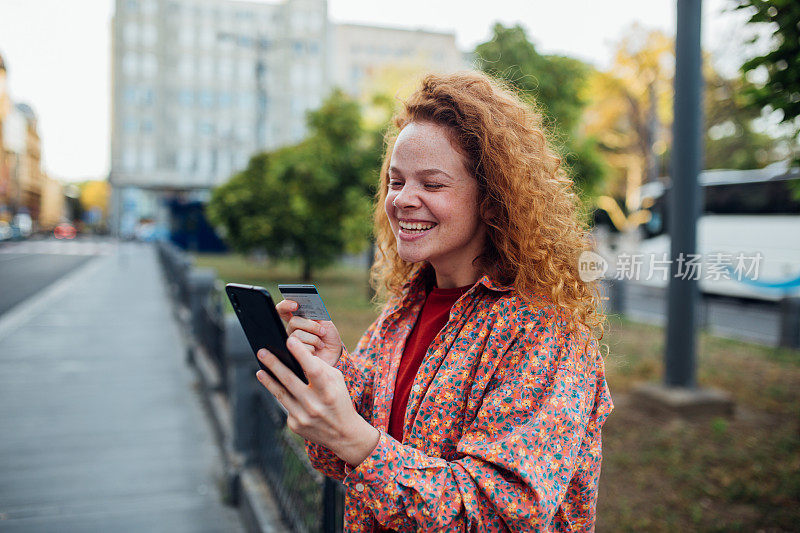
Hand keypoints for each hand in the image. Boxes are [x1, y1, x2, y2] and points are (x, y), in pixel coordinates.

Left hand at [255, 337, 379, 466]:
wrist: (343, 433)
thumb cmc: (339, 400)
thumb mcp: (337, 381)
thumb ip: (320, 367)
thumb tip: (298, 355)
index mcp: (328, 391)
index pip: (313, 369)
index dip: (301, 354)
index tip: (290, 340)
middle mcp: (314, 405)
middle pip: (290, 380)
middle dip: (274, 364)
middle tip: (262, 352)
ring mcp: (303, 417)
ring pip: (280, 394)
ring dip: (268, 381)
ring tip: (260, 370)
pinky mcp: (295, 425)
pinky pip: (286, 406)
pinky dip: (282, 396)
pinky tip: (277, 389)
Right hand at [276, 299, 343, 365]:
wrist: (334, 354)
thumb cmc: (329, 337)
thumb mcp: (326, 323)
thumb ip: (316, 315)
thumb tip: (307, 309)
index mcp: (298, 319)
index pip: (283, 310)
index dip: (285, 305)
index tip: (295, 305)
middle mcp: (292, 330)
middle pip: (293, 322)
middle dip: (311, 326)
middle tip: (323, 331)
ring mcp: (291, 342)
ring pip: (297, 335)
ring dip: (314, 339)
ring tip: (321, 344)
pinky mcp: (293, 354)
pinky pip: (299, 347)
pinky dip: (312, 348)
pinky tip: (316, 351)